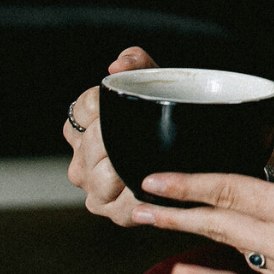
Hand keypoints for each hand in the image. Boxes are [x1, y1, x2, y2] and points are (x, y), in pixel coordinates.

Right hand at [64, 46, 156, 225]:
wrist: (192, 147)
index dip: (106, 105)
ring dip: (124, 168)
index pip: (85, 108)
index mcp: (81, 126)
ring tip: (145, 159)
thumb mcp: (152, 81)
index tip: (127, 103)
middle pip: (93, 144)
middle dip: (118, 136)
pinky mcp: (113, 211)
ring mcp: (94, 188)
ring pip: (102, 178)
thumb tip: (118, 66)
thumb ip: (136, 62)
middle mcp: (81, 160)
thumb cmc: (163, 113)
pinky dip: (136, 199)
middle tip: (144, 132)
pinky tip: (150, 189)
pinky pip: (121, 208)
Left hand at [130, 99, 273, 273]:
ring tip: (161, 218)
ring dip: (196, 232)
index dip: (186, 186)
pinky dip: (226, 253)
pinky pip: (253, 266)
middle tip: (135, 205)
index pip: (230, 193)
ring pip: (232, 249)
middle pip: (219, 227)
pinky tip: (201, 250)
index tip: (153, 181)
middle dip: (174, 214)